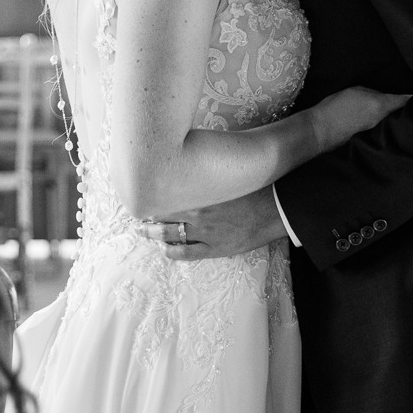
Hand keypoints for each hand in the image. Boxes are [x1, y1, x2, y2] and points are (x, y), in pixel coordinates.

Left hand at [141, 186, 285, 260]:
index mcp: (200, 190)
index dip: (152, 192)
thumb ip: (207, 172)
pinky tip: (164, 249)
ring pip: (169, 233)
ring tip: (143, 230)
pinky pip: (186, 252)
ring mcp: (204, 231)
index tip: (143, 189)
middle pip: (162, 212)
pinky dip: (171, 251)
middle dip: (147, 213)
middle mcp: (197, 210)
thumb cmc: (255, 187)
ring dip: (153, 232)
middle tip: (136, 211)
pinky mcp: (214, 247)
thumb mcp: (227, 174)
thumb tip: (192, 160)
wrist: (276, 208)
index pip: (166, 190)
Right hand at [315, 86, 411, 150]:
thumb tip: (385, 96)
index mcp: (381, 106)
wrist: (320, 131)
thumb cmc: (336, 107)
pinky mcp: (369, 139)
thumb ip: (374, 93)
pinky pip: (382, 129)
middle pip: (402, 114)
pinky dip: (385, 125)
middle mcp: (383, 121)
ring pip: (392, 123)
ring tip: (400, 112)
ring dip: (396, 118)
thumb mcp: (355, 91)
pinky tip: (383, 123)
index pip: (406, 100)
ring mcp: (377, 132)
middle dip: (408, 109)